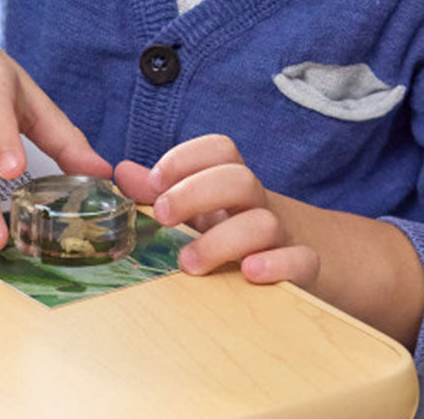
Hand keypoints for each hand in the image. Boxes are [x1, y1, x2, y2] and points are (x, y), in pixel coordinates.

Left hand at [114, 134, 319, 288]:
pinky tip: (250, 273)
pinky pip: (302, 260)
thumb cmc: (230, 230)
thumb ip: (157, 191)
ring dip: (224, 241)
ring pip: (265, 222)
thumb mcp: (194, 209)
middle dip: (196, 194)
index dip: (186, 158)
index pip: (220, 149)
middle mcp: (256, 202)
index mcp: (228, 182)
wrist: (296, 260)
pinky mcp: (302, 269)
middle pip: (239, 179)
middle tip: (164, 217)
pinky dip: (278, 264)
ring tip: (189, 264)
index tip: (155, 183)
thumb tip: (121, 172)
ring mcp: (282, 234)